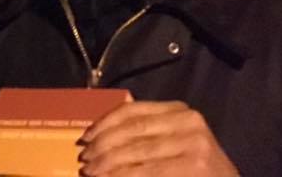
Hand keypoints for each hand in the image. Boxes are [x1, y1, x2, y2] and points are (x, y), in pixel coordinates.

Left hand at [78, 100, 237, 175]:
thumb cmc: (196, 171)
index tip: (86, 137)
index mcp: (179, 111)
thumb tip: (97, 136)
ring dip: (108, 164)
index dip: (104, 123)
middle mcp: (188, 121)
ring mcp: (194, 143)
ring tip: (92, 172)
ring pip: (136, 152)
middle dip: (103, 146)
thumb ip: (145, 134)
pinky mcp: (195, 165)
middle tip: (85, 159)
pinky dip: (123, 176)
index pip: (132, 111)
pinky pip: (147, 171)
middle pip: (132, 130)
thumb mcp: (173, 144)